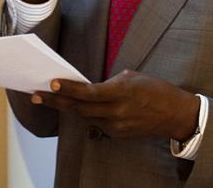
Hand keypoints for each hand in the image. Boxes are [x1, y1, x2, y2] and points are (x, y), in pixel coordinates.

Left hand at [30, 70, 199, 140]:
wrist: (176, 114)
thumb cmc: (155, 90)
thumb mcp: (132, 77)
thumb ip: (109, 83)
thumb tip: (90, 87)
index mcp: (120, 92)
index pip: (87, 92)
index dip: (68, 89)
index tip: (51, 83)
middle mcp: (116, 112)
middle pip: (79, 108)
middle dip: (55, 101)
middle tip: (35, 95)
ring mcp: (117, 126)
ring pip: (84, 117)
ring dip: (66, 108)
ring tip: (47, 99)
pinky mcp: (118, 134)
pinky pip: (96, 123)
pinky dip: (85, 114)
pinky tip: (73, 107)